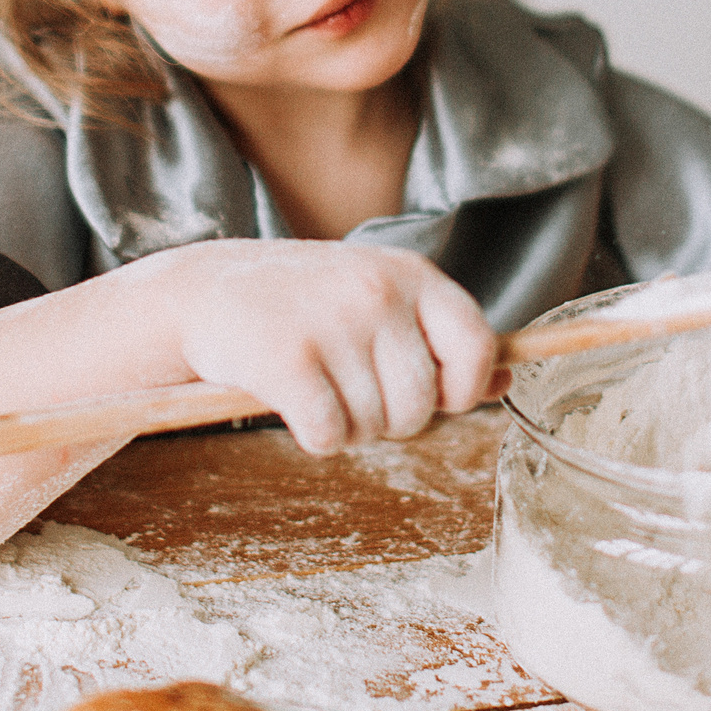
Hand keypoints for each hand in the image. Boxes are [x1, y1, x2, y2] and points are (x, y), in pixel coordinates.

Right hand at [148, 239, 497, 453]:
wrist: (204, 291)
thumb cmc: (303, 302)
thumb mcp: (379, 299)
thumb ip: (441, 339)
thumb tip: (505, 380)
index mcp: (411, 274)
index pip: (478, 345)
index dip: (463, 388)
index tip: (437, 396)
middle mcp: (377, 293)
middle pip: (422, 405)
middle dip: (392, 419)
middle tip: (353, 390)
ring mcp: (333, 324)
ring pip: (375, 426)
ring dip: (349, 426)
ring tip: (318, 386)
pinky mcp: (288, 361)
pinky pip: (329, 436)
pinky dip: (315, 437)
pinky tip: (293, 403)